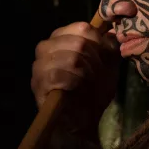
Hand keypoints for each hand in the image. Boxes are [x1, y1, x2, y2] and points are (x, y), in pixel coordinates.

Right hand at [31, 21, 119, 140]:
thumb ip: (109, 46)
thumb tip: (111, 30)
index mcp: (62, 38)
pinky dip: (73, 82)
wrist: (83, 121)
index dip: (99, 42)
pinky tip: (76, 88)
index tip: (107, 58)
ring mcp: (39, 65)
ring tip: (87, 84)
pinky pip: (58, 74)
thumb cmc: (93, 91)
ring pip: (69, 57)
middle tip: (97, 76)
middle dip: (94, 61)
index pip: (82, 27)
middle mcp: (46, 47)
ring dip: (86, 73)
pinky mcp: (38, 83)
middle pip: (78, 42)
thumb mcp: (108, 65)